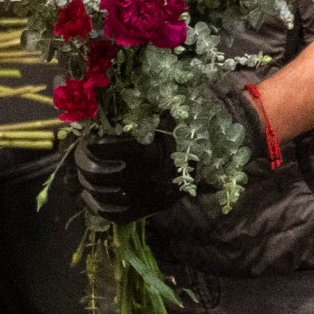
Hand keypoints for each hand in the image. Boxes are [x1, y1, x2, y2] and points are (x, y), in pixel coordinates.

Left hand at [79, 84, 280, 225]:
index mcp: (153, 149)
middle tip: (78, 156)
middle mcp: (152, 176)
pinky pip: (121, 216)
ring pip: (106, 200)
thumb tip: (102, 105)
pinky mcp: (157, 204)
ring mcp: (155, 194)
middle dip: (82, 167)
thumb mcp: (172, 98)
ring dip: (86, 188)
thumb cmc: (203, 111)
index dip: (89, 145)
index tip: (86, 136)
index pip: (106, 151)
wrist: (235, 135)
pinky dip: (100, 209)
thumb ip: (140, 101)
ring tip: (79, 176)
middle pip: (100, 177)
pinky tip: (92, 197)